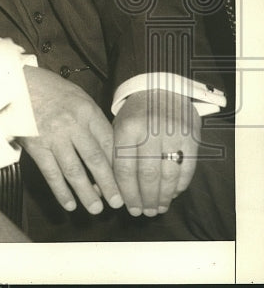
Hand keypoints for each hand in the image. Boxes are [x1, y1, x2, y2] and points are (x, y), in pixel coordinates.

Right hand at [18, 65, 123, 213]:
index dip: (119, 165)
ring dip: (87, 193)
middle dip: (109, 185)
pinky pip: (51, 173)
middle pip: (96, 160)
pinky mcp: (36, 145)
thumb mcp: (77, 96)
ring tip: (96, 208)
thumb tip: (108, 148)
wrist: (15, 82)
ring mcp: (53, 136)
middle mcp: (72, 124)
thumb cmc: (47, 88)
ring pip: (74, 171)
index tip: (127, 181)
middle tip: (117, 202)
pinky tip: (69, 203)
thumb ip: (92, 120)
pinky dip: (61, 191)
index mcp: (87, 111)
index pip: (110, 143)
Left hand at [113, 89, 199, 216]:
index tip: (127, 207)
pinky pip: (187, 169)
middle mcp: (150, 132)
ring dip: (163, 197)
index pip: (124, 167)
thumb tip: (109, 187)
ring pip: (168, 175)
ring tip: (157, 208)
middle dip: (144, 198)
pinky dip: (179, 186)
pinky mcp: (191, 138)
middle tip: (143, 212)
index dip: (126, 191)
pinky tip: (172, 195)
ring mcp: (173, 135)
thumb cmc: (135, 113)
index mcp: (127, 128)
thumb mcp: (118, 126)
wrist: (161, 87)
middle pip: (147, 175)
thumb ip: (115, 154)